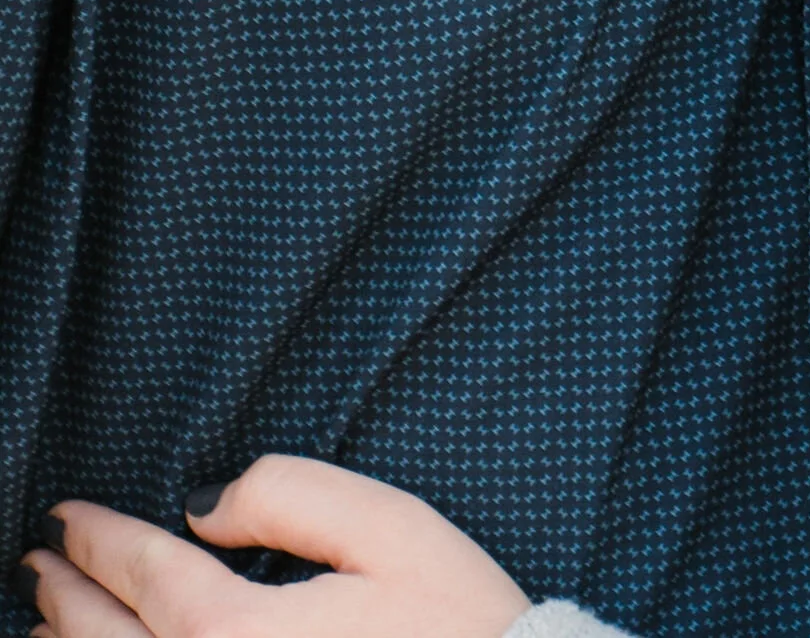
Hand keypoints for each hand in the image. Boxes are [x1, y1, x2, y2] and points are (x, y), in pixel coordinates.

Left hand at [20, 459, 529, 637]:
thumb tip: (203, 504)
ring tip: (47, 623)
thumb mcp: (393, 532)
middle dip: (68, 598)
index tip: (65, 515)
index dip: (99, 538)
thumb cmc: (457, 629)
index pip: (145, 574)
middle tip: (38, 562)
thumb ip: (293, 495)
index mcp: (243, 633)